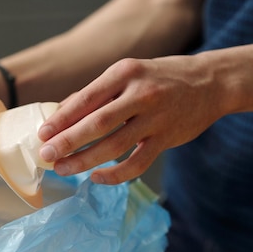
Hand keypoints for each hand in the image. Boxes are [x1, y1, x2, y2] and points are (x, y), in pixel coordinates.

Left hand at [37, 55, 223, 184]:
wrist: (210, 83)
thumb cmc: (160, 78)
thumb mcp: (128, 74)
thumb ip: (98, 94)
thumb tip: (61, 114)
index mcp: (124, 73)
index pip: (86, 99)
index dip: (61, 119)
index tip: (42, 134)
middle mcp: (140, 94)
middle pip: (97, 123)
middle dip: (67, 142)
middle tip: (47, 155)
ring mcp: (155, 118)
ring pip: (114, 146)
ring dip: (84, 161)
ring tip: (63, 169)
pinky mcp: (166, 139)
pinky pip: (137, 163)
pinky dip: (114, 174)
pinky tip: (96, 178)